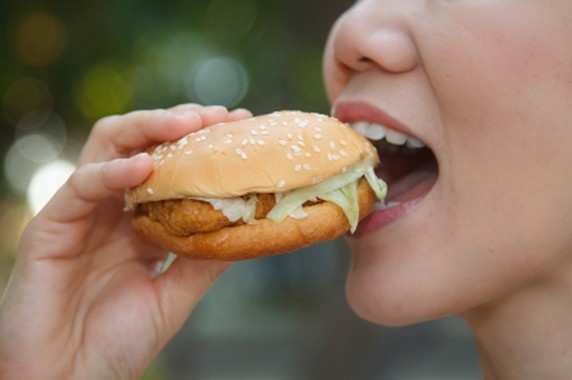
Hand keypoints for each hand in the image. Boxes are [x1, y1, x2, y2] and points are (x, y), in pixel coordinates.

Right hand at [0, 104, 251, 379]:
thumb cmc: (116, 343)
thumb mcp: (175, 296)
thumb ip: (204, 260)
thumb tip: (247, 227)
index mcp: (137, 222)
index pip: (169, 165)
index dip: (201, 143)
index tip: (240, 126)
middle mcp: (110, 209)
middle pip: (138, 143)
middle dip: (177, 123)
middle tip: (217, 115)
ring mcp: (80, 214)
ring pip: (106, 148)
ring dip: (148, 128)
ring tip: (188, 123)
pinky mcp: (50, 228)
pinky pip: (80, 186)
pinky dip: (112, 172)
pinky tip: (145, 167)